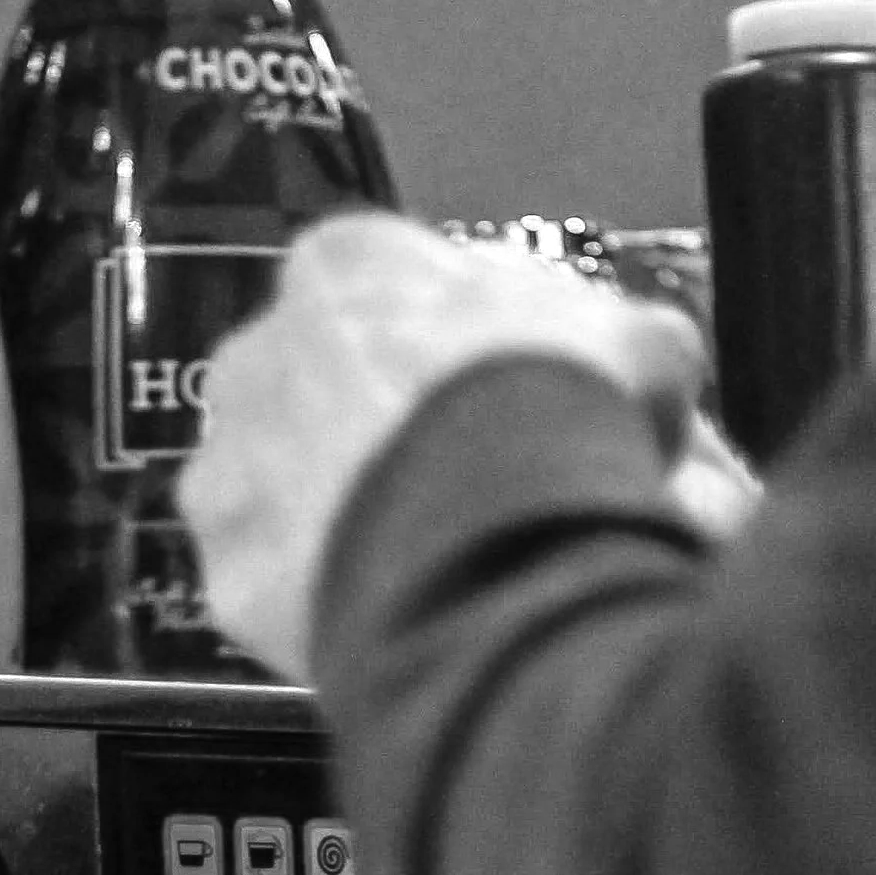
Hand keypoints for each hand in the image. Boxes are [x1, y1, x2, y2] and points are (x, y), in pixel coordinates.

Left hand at [179, 213, 724, 682]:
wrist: (490, 538)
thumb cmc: (553, 414)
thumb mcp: (638, 346)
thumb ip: (629, 345)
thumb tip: (651, 371)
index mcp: (344, 265)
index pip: (392, 297)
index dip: (457, 354)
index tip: (501, 398)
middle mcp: (258, 348)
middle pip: (322, 391)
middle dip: (382, 433)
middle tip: (459, 487)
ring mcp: (227, 463)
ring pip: (283, 489)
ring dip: (339, 516)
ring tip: (421, 559)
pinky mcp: (224, 569)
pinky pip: (274, 585)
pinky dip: (321, 599)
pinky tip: (381, 609)